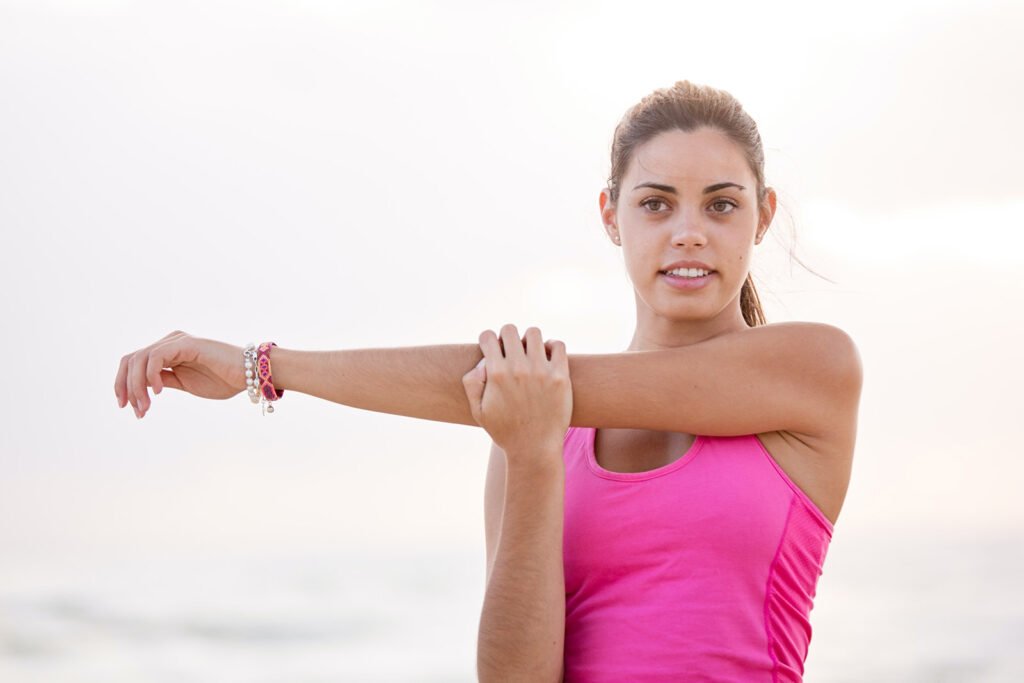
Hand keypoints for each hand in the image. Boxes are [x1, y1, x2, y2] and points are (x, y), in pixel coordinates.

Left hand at [114, 331, 246, 417]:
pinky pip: (156, 357)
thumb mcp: (185, 384)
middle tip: (136, 411)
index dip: (123, 385)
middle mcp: (169, 342)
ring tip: (146, 407)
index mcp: (168, 351)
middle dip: (126, 387)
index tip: (126, 407)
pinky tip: (160, 391)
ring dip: (137, 387)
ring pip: (139, 360)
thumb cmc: (223, 380)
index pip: (133, 363)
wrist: (249, 375)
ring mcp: (176, 341)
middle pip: (130, 360)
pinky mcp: (186, 343)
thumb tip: (140, 389)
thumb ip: (164, 381)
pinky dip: (152, 376)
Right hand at [461, 324, 571, 463]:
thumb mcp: (478, 410)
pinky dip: (552, 346)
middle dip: (507, 337)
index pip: (488, 336)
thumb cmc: (505, 430)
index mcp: (496, 374)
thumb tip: (483, 362)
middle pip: (509, 330)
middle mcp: (518, 368)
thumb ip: (472, 383)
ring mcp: (541, 371)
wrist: (534, 449)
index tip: (493, 351)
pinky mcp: (560, 376)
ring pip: (534, 332)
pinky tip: (547, 357)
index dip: (488, 341)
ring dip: (529, 340)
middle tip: (511, 353)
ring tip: (530, 354)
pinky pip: (558, 345)